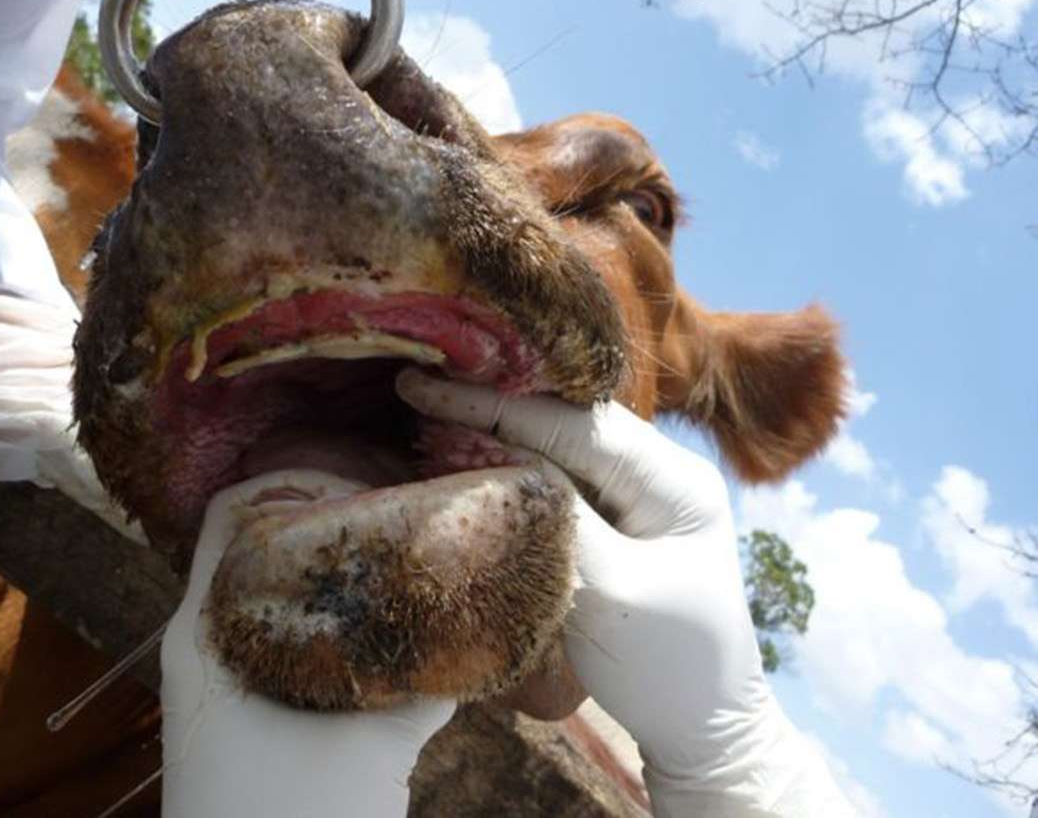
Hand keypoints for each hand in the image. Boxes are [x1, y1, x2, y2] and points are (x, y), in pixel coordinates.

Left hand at [160, 470, 455, 817]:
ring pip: (273, 600)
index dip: (301, 479)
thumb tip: (482, 623)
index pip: (237, 511)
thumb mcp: (367, 746)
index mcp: (207, 628)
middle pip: (259, 549)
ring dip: (332, 584)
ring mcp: (218, 684)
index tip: (370, 480)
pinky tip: (390, 643)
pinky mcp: (242, 721)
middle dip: (329, 528)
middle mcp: (204, 643)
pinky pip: (281, 651)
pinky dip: (330, 637)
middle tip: (402, 519)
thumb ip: (422, 682)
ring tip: (404, 568)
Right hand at [396, 370, 854, 816]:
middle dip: (489, 410)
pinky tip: (463, 466)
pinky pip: (555, 483)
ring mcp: (638, 499)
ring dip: (494, 438)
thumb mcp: (612, 592)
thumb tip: (492, 454)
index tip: (425, 387)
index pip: (573, 424)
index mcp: (674, 481)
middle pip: (563, 424)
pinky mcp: (615, 526)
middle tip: (414, 395)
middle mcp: (659, 474)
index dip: (495, 404)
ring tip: (424, 424)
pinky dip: (508, 473)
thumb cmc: (669, 668)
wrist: (704, 731)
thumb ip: (557, 515)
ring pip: (554, 449)